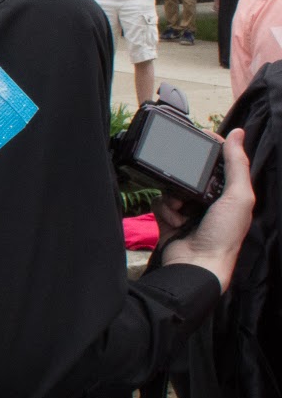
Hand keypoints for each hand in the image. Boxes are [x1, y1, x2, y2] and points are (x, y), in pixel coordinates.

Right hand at [160, 128, 254, 292]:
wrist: (196, 264)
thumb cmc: (224, 235)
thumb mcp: (238, 196)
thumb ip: (237, 164)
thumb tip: (238, 133)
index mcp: (230, 194)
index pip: (220, 163)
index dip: (210, 149)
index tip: (200, 137)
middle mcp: (209, 201)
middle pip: (191, 173)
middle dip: (185, 177)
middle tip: (186, 186)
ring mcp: (188, 210)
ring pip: (171, 186)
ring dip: (173, 197)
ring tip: (181, 210)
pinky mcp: (169, 219)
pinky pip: (159, 202)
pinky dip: (163, 209)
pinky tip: (173, 220)